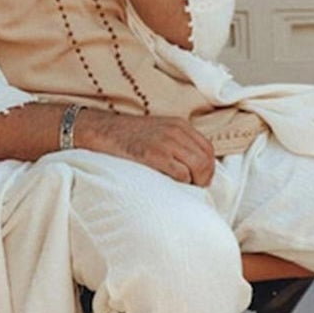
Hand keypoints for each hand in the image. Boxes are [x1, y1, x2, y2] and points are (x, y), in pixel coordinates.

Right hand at [76, 109, 216, 187]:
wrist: (104, 131)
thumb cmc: (130, 136)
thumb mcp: (160, 131)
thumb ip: (178, 141)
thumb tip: (195, 164)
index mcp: (180, 125)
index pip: (208, 148)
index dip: (209, 167)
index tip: (202, 178)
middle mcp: (176, 132)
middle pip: (206, 159)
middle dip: (204, 177)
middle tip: (195, 187)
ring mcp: (166, 142)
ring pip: (197, 167)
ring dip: (194, 181)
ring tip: (185, 187)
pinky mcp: (154, 155)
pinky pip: (181, 173)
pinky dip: (181, 182)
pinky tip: (171, 184)